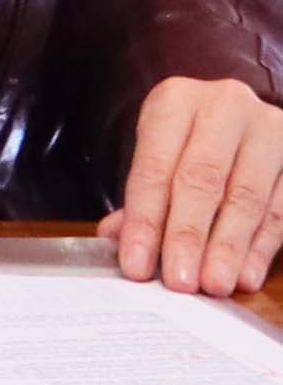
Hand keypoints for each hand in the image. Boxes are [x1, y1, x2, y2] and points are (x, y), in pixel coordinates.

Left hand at [102, 75, 282, 295]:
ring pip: (248, 197)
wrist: (234, 117)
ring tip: (214, 284)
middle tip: (180, 281)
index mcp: (176, 100)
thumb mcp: (156, 154)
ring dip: (229, 248)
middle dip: (189, 236)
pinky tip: (245, 275)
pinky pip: (280, 209)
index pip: (154, 167)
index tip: (137, 265)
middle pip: (203, 180)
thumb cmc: (186, 141)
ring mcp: (269, 130)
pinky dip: (261, 247)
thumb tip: (118, 239)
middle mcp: (225, 107)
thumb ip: (139, 199)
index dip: (144, 221)